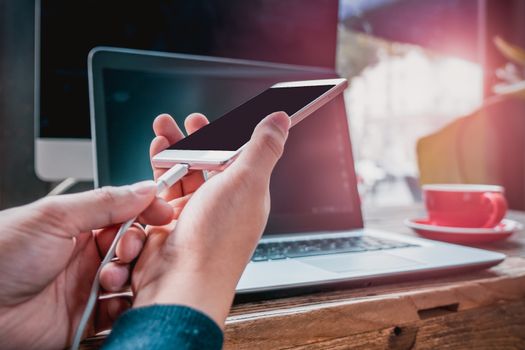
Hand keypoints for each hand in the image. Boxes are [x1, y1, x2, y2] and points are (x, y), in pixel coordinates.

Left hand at [0, 182, 172, 348]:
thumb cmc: (0, 256)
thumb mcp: (55, 217)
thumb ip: (105, 202)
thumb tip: (143, 188)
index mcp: (78, 225)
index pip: (126, 214)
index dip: (147, 213)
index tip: (164, 214)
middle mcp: (84, 255)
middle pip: (133, 247)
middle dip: (138, 247)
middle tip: (126, 250)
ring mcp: (85, 286)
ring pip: (129, 279)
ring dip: (128, 278)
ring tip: (108, 281)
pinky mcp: (83, 318)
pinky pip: (117, 311)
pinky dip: (124, 308)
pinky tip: (114, 303)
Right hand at [132, 111, 290, 325]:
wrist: (181, 283)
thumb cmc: (218, 242)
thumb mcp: (247, 182)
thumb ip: (263, 147)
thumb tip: (280, 120)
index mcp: (245, 195)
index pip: (233, 157)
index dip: (219, 136)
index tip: (205, 120)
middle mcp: (219, 206)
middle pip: (202, 163)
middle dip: (186, 140)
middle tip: (172, 123)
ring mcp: (192, 216)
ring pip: (178, 175)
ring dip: (168, 153)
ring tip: (159, 135)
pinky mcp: (166, 225)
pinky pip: (158, 194)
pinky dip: (153, 178)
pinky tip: (152, 167)